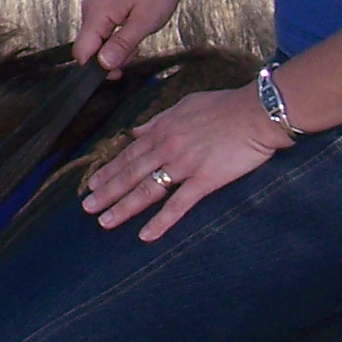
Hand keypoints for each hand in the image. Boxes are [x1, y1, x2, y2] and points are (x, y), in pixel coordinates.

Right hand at [73, 0, 185, 73]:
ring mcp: (95, 9)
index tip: (119, 72)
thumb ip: (122, 45)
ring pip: (97, 43)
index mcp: (96, 11)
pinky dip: (117, 41)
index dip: (97, 68)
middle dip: (109, 59)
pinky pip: (103, 34)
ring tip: (138, 39)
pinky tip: (133, 33)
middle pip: (89, 49)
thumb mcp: (145, 22)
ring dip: (116, 50)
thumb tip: (103, 65)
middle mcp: (90, 9)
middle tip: (135, 53)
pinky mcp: (103, 10)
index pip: (81, 51)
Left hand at [78, 89, 292, 241]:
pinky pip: (178, 205)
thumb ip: (158, 120)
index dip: (109, 170)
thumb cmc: (224, 106)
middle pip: (130, 173)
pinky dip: (160, 222)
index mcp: (162, 130)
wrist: (255, 112)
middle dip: (106, 191)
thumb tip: (138, 130)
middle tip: (86, 207)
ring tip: (104, 221)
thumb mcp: (184, 106)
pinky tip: (145, 235)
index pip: (128, 154)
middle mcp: (166, 148)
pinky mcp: (204, 180)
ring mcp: (184, 165)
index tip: (92, 183)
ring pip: (146, 189)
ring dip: (123, 207)